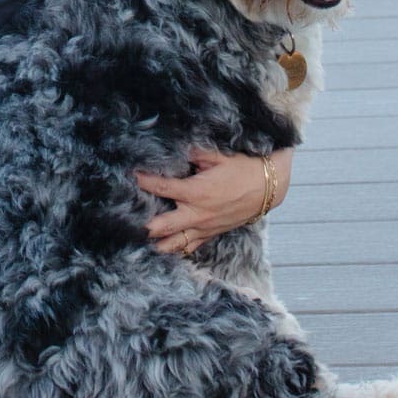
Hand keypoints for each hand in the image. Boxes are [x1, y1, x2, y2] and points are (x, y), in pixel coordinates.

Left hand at [134, 148, 291, 254]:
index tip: (133, 176)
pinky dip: (177, 249)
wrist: (269, 187)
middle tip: (128, 222)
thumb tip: (178, 147)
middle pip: (164, 226)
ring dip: (158, 243)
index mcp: (198, 191)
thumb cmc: (244, 167)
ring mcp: (206, 227)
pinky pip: (192, 247)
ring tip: (141, 242)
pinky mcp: (213, 233)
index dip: (146, 182)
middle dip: (145, 225)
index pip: (164, 189)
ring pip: (176, 243)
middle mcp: (199, 213)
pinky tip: (165, 249)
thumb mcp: (220, 154)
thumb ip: (196, 152)